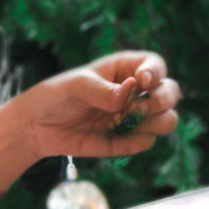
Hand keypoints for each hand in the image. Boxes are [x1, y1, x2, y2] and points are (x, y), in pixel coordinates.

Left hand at [15, 50, 180, 160]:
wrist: (37, 126)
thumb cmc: (56, 95)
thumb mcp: (76, 85)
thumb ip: (102, 90)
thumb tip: (129, 92)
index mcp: (124, 69)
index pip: (155, 65)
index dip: (156, 72)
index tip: (141, 81)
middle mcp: (134, 93)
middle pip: (170, 92)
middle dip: (163, 99)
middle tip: (138, 107)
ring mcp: (132, 117)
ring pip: (167, 120)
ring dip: (158, 122)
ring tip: (129, 120)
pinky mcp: (125, 141)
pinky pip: (146, 143)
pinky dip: (139, 141)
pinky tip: (117, 136)